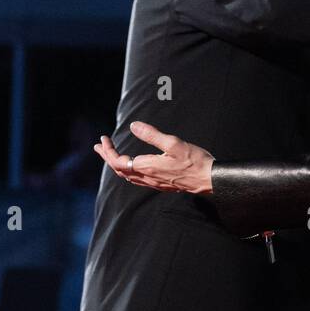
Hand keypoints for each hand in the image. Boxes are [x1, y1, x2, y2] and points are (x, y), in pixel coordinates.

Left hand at [94, 121, 214, 194]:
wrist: (209, 179)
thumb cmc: (195, 161)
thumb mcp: (173, 143)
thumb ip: (152, 135)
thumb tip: (133, 126)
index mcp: (147, 166)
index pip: (118, 161)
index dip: (108, 151)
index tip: (104, 139)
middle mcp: (148, 177)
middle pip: (119, 170)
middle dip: (107, 157)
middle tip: (100, 146)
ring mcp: (154, 182)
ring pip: (127, 176)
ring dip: (116, 164)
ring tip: (110, 155)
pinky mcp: (161, 184)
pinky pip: (137, 179)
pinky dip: (127, 170)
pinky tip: (131, 166)